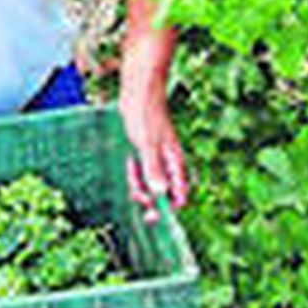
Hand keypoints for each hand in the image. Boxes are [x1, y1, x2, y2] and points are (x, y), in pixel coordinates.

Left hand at [118, 83, 189, 226]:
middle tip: (137, 198)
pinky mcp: (145, 150)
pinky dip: (135, 173)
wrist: (138, 92)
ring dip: (141, 186)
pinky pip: (142, 170)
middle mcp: (167, 163)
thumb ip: (153, 168)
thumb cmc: (146, 114)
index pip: (178, 195)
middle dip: (151, 199)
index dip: (167, 208)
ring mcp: (156, 157)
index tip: (154, 214)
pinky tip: (129, 166)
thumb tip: (159, 194)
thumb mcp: (147, 144)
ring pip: (151, 182)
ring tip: (131, 182)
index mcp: (174, 163)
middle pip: (163, 192)